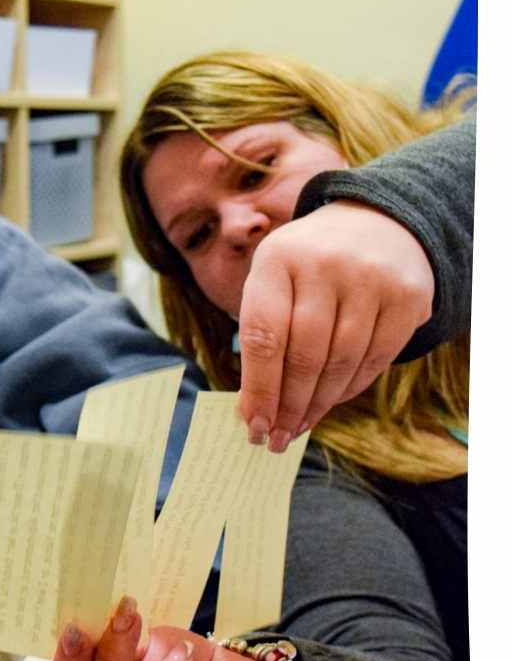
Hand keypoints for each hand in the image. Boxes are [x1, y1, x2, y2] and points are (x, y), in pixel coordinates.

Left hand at [237, 200, 434, 451]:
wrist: (373, 223)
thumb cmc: (305, 267)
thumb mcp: (273, 280)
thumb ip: (262, 336)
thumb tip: (254, 410)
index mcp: (277, 258)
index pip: (263, 336)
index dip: (258, 388)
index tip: (252, 425)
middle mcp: (323, 264)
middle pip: (303, 356)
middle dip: (287, 406)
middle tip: (275, 438)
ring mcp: (370, 278)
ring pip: (341, 363)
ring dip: (317, 404)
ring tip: (298, 426)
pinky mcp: (408, 296)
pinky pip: (375, 360)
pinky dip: (350, 389)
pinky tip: (330, 402)